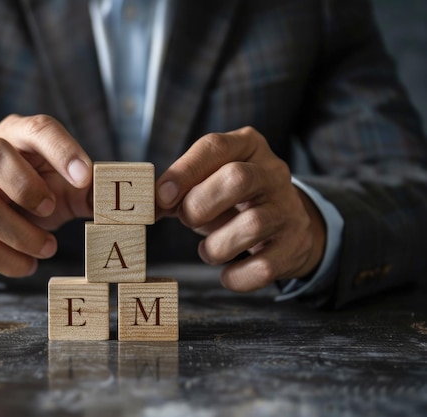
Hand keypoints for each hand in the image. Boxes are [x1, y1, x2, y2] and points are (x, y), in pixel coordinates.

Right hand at [0, 114, 92, 276]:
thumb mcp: (63, 183)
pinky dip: (12, 261)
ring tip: (49, 246)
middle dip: (27, 187)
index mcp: (18, 134)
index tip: (86, 177)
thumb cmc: (34, 188)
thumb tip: (119, 204)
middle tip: (51, 208)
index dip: (63, 151)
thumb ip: (89, 190)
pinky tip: (30, 262)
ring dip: (24, 235)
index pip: (39, 129)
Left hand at [155, 126, 325, 291]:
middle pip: (237, 178)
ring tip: (208, 250)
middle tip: (186, 219)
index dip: (184, 172)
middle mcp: (272, 172)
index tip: (161, 197)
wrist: (285, 225)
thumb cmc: (231, 201)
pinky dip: (237, 277)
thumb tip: (141, 208)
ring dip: (216, 246)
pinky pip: (264, 267)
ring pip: (252, 225)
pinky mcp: (296, 245)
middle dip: (201, 204)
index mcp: (247, 146)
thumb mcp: (205, 185)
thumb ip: (174, 192)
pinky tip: (228, 273)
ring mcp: (288, 209)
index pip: (214, 147)